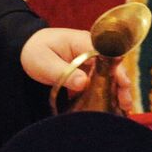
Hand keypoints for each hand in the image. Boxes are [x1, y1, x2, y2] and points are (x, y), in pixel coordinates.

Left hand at [20, 27, 138, 106]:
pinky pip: (99, 80)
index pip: (107, 55)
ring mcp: (91, 60)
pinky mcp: (86, 70)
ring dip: (116, 90)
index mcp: (84, 42)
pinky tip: (108, 106)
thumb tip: (84, 84)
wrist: (25, 48)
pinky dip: (104, 92)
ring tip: (123, 108)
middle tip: (125, 104)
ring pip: (109, 75)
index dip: (117, 71)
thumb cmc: (35, 51)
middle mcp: (92, 50)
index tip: (123, 86)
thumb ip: (64, 73)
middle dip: (121, 84)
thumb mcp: (45, 63)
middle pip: (113, 66)